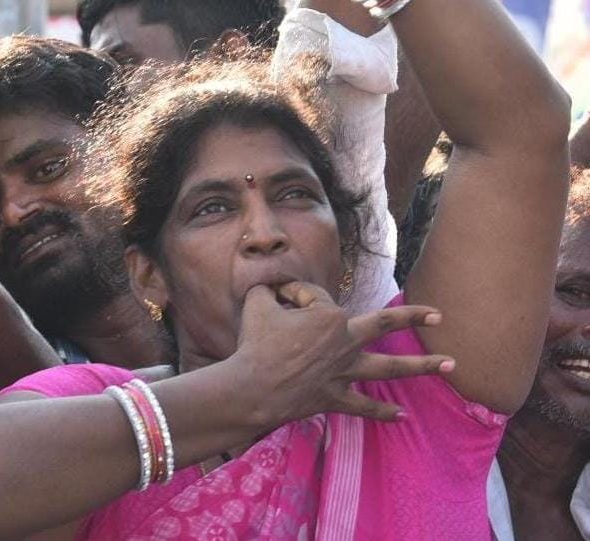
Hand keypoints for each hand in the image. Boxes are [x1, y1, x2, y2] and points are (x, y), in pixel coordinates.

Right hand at [233, 282, 452, 425]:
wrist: (253, 388)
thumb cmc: (256, 342)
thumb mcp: (259, 302)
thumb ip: (271, 289)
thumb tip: (276, 287)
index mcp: (329, 315)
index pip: (318, 297)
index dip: (295, 295)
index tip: (278, 300)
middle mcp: (345, 341)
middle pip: (384, 324)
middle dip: (414, 318)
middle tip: (440, 316)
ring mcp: (345, 372)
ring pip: (389, 367)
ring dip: (421, 366)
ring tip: (451, 365)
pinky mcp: (337, 398)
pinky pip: (364, 406)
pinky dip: (383, 412)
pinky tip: (402, 416)